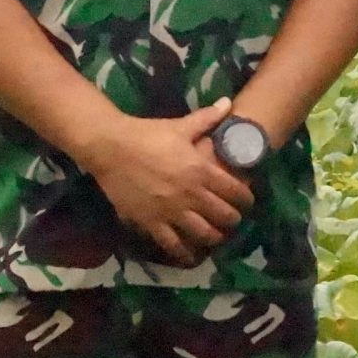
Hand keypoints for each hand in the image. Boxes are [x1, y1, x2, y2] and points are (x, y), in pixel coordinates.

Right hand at [78, 100, 254, 265]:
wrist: (110, 147)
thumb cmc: (147, 134)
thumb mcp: (180, 126)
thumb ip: (207, 119)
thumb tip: (228, 103)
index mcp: (201, 170)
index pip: (236, 191)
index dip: (247, 199)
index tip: (247, 201)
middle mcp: (190, 194)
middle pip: (224, 216)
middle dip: (233, 220)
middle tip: (233, 219)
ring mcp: (171, 211)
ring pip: (203, 234)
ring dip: (214, 237)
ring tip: (216, 235)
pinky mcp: (151, 222)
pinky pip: (172, 245)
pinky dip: (185, 253)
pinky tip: (190, 255)